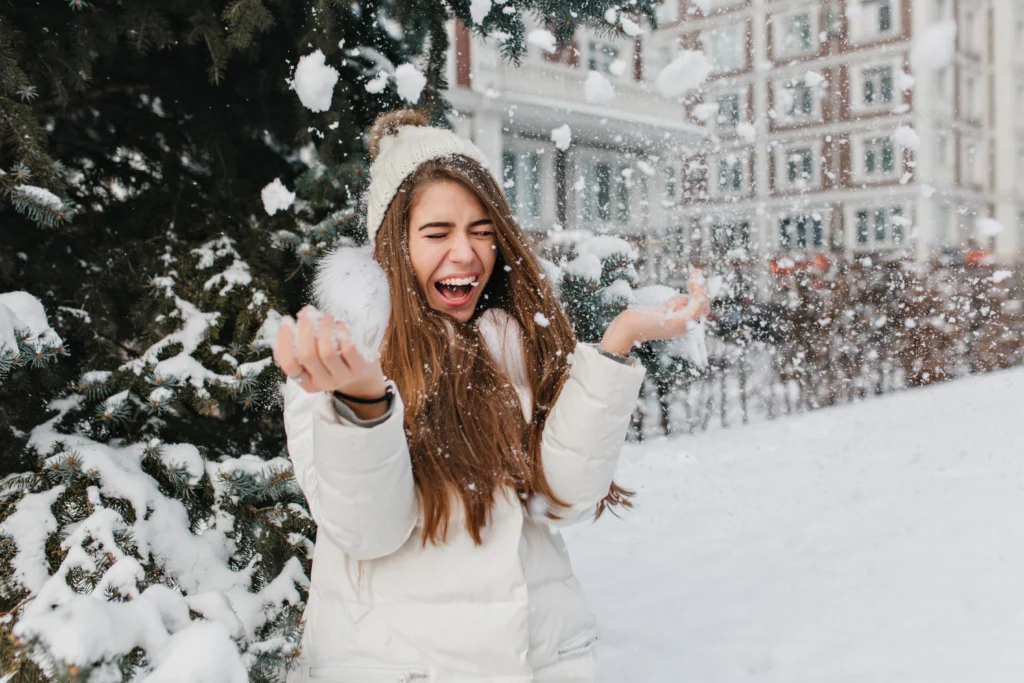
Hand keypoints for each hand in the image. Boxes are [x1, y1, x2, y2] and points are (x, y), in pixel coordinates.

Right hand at [272, 305, 387, 402]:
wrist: (363, 377)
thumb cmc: (332, 362)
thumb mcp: (313, 360)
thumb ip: (297, 347)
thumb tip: (284, 327)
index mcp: (306, 382)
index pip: (289, 364)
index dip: (284, 341)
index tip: (286, 321)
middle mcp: (323, 382)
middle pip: (307, 356)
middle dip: (305, 330)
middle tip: (307, 312)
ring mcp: (342, 377)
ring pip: (327, 352)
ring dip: (324, 328)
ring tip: (325, 316)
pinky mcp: (359, 369)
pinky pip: (348, 349)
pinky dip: (341, 333)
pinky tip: (339, 324)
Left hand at [600, 271, 710, 355]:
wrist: (627, 327)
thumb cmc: (640, 317)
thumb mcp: (663, 308)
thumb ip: (674, 304)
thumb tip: (685, 298)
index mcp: (681, 326)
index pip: (700, 310)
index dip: (700, 294)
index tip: (696, 278)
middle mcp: (684, 328)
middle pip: (703, 308)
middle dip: (702, 290)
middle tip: (696, 274)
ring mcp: (682, 325)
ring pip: (701, 306)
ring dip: (701, 289)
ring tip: (696, 276)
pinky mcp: (678, 321)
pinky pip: (696, 306)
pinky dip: (698, 293)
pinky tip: (694, 282)